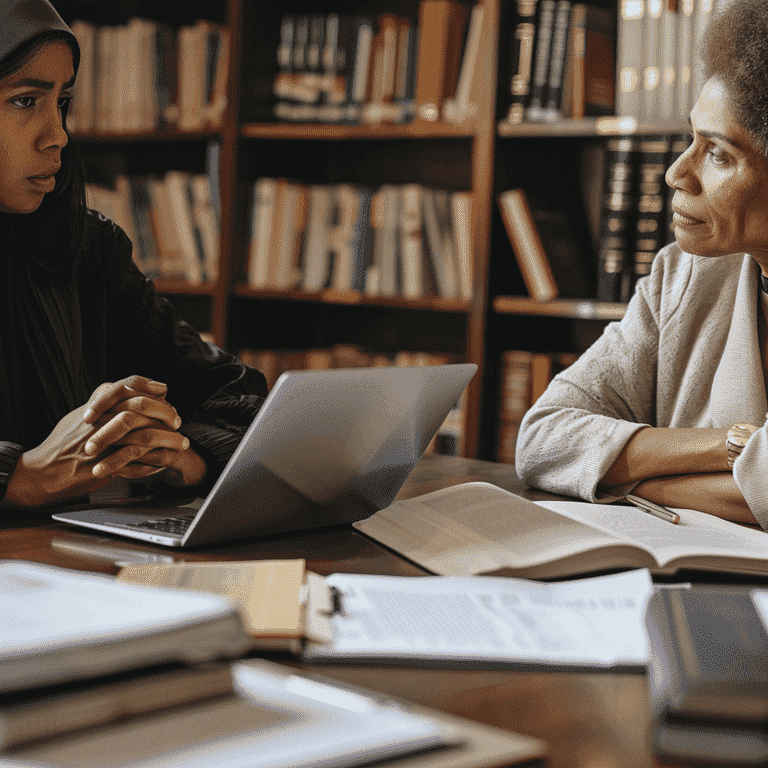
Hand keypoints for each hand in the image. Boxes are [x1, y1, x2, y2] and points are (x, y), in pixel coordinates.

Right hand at [4, 376, 190, 506]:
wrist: (42, 472)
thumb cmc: (62, 444)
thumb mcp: (79, 415)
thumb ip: (101, 402)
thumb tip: (125, 390)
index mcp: (94, 408)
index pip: (126, 386)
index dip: (148, 386)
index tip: (165, 390)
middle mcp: (99, 422)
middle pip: (140, 409)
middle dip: (165, 413)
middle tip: (178, 421)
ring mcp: (103, 445)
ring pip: (144, 436)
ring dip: (168, 440)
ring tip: (182, 444)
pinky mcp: (106, 466)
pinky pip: (138, 463)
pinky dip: (155, 462)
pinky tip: (167, 462)